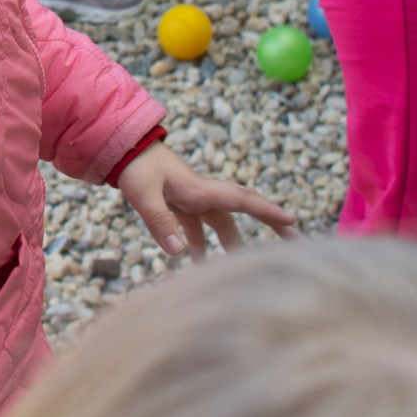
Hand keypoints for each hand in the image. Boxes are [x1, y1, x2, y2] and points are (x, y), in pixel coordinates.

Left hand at [116, 141, 298, 260]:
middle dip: (267, 223)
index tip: (293, 222)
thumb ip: (160, 222)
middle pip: (241, 210)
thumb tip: (178, 253)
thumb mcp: (144, 194)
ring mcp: (191, 198)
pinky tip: (195, 263)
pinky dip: (200, 244)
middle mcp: (202, 193)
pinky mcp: (178, 203)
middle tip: (294, 241)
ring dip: (230, 242)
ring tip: (238, 268)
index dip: (268, 212)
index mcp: (201, 189)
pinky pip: (197, 226)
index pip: (242, 200)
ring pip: (219, 222)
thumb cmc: (135, 167)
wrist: (122, 148)